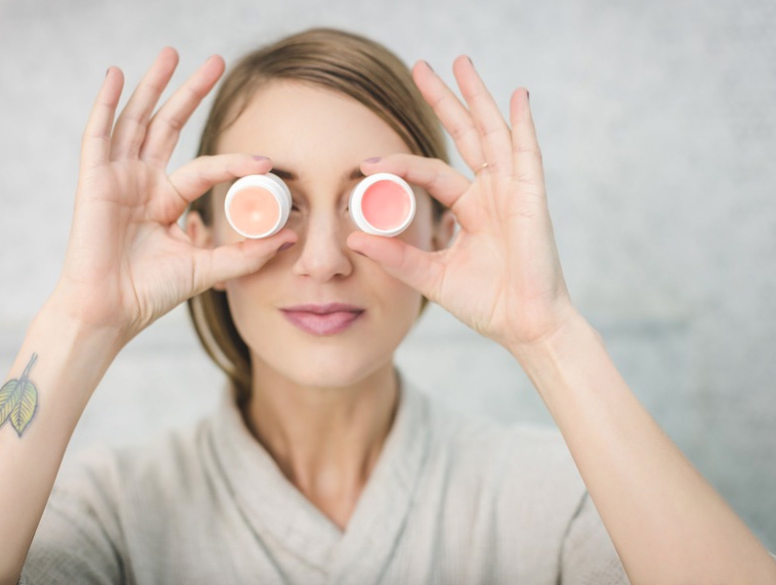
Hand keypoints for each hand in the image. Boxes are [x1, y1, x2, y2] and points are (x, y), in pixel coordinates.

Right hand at [52, 48, 295, 341]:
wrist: (111, 312)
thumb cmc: (151, 293)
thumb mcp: (207, 269)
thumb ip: (246, 253)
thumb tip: (291, 236)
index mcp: (167, 201)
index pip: (205, 168)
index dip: (234, 163)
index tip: (265, 160)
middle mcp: (142, 183)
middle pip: (169, 127)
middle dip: (191, 93)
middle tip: (217, 62)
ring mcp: (117, 177)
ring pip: (137, 120)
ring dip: (154, 85)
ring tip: (172, 52)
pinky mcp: (93, 179)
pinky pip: (98, 133)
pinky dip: (105, 102)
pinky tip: (116, 74)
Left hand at [347, 57, 577, 351]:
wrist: (523, 325)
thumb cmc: (486, 303)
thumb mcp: (431, 276)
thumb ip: (396, 256)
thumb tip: (354, 238)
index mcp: (468, 208)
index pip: (429, 172)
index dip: (399, 165)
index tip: (366, 163)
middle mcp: (490, 192)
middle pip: (464, 134)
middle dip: (443, 100)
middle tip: (421, 66)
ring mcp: (512, 191)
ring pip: (491, 133)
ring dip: (476, 98)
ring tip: (460, 63)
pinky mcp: (532, 198)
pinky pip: (527, 154)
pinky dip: (522, 125)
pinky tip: (518, 96)